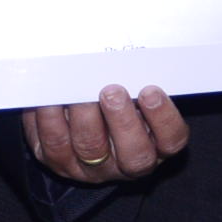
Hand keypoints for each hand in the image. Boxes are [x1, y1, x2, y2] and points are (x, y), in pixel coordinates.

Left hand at [22, 84, 188, 183]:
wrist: (73, 118)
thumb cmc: (111, 98)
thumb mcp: (130, 92)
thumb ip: (135, 80)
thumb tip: (128, 54)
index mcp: (155, 143)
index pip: (172, 140)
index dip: (164, 119)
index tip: (150, 91)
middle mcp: (126, 163)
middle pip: (134, 155)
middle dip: (122, 121)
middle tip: (112, 91)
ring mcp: (91, 167)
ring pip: (90, 149)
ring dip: (85, 117)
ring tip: (79, 93)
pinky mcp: (58, 161)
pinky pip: (53, 143)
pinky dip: (51, 117)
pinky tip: (50, 96)